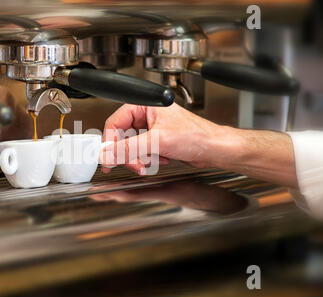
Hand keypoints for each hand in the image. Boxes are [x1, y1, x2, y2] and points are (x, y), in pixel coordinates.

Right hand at [100, 102, 223, 174]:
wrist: (214, 149)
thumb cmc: (196, 136)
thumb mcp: (157, 141)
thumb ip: (128, 149)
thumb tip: (107, 154)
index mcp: (144, 105)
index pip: (115, 122)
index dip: (110, 142)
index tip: (108, 157)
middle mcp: (147, 115)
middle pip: (122, 136)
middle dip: (127, 154)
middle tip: (131, 165)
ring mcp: (152, 128)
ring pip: (131, 146)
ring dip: (138, 158)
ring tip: (149, 164)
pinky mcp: (157, 140)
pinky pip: (142, 152)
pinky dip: (148, 159)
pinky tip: (161, 160)